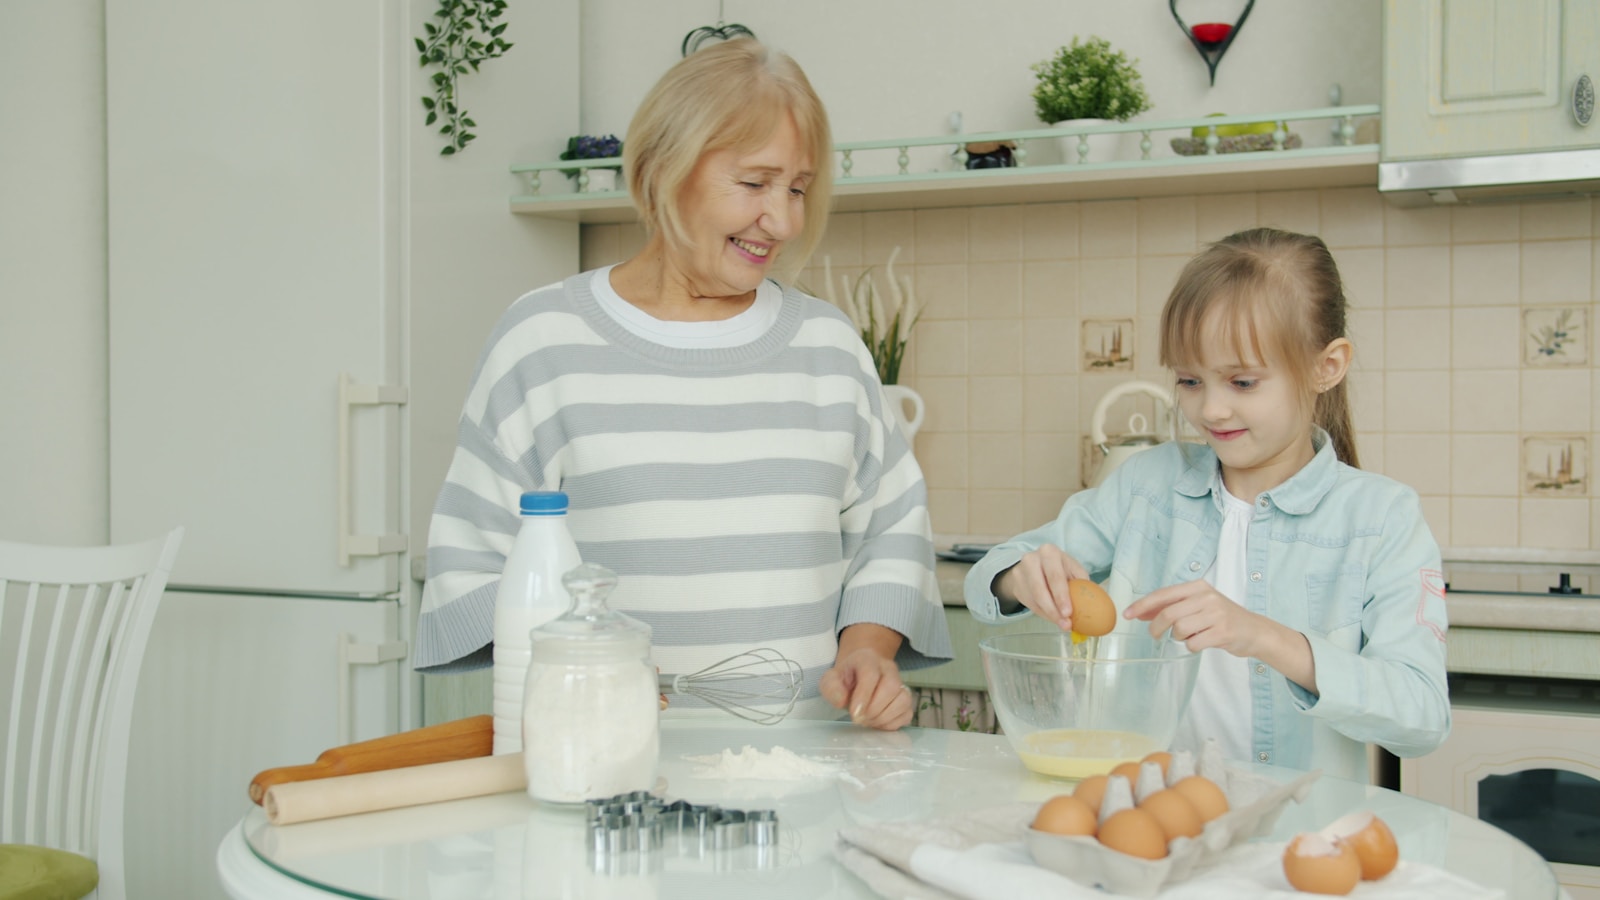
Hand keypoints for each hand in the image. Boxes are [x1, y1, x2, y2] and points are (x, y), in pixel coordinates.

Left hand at [819, 647, 914, 730]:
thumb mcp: (831, 680)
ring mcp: (901, 683)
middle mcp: (888, 668)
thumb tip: (841, 701)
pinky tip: (878, 722)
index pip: (871, 674)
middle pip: (891, 687)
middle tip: (860, 719)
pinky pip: (907, 713)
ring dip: (884, 717)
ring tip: (868, 721)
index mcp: (867, 659)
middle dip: (874, 709)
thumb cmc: (845, 679)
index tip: (855, 714)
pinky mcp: (906, 699)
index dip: (864, 696)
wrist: (858, 676)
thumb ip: (831, 688)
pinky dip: (892, 723)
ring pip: (903, 700)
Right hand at [995, 544, 1089, 630]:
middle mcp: (1031, 560)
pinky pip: (1030, 605)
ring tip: (1062, 624)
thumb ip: (1081, 583)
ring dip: (1050, 615)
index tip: (1068, 612)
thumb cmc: (1059, 568)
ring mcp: (1020, 573)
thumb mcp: (1072, 569)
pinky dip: (1044, 614)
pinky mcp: (1016, 586)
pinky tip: (1053, 617)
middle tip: (1065, 623)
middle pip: (1040, 590)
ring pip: (1035, 600)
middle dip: (1054, 609)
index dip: (1061, 596)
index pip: (1055, 576)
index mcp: (1049, 552)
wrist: (1033, 565)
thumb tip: (1094, 605)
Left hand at [1123, 579, 1271, 656]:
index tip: (1126, 614)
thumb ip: (1171, 607)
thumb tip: (1140, 613)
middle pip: (1168, 613)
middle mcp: (1207, 597)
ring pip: (1180, 629)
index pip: (1163, 594)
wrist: (1255, 631)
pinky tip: (1202, 642)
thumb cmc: (1222, 617)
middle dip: (1156, 627)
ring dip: (1179, 637)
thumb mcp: (1198, 605)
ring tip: (1192, 635)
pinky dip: (1192, 646)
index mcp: (1198, 586)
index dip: (1142, 605)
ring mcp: (1216, 614)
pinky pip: (1194, 643)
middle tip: (1155, 635)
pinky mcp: (1223, 632)